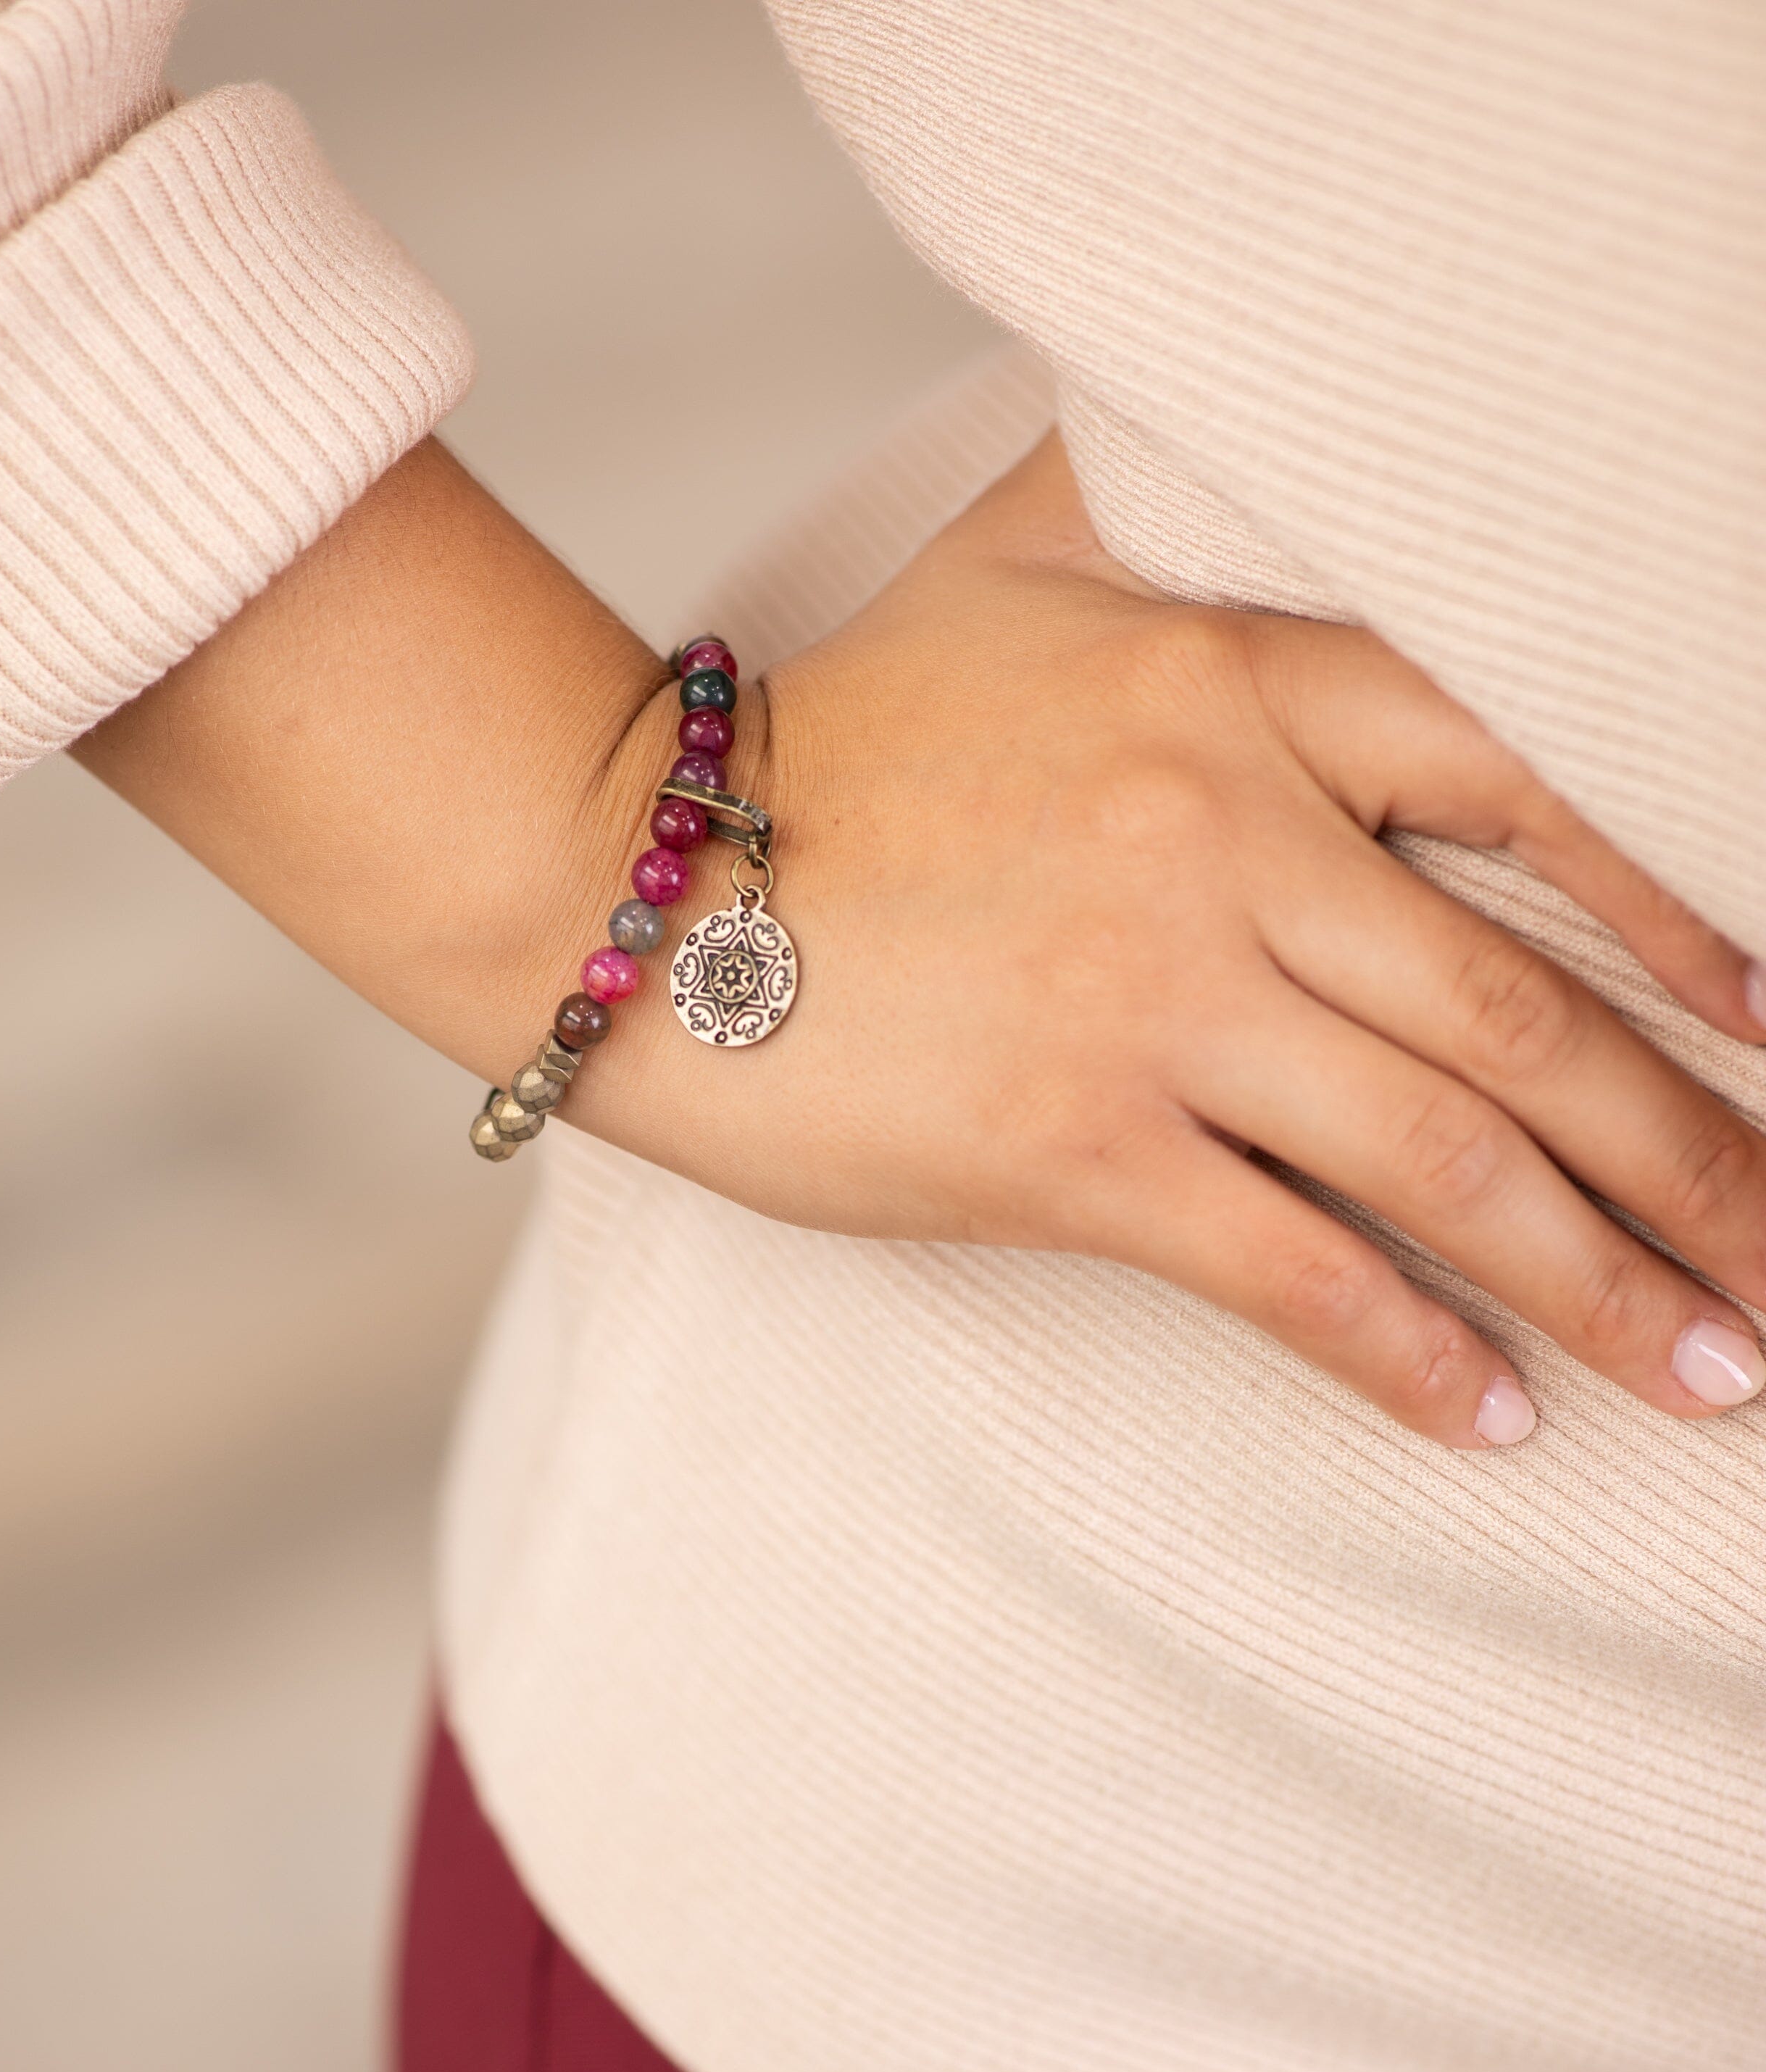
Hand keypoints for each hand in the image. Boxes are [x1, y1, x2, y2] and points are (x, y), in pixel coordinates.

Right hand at [573, 434, 1765, 1445]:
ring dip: (1600, 1277)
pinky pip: (1286, 1268)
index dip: (1675, 914)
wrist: (614, 869)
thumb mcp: (1013, 557)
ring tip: (1710, 1371)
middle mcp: (1225, 838)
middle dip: (1690, 1155)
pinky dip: (1408, 1353)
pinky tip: (1494, 1417)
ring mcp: (1153, 1000)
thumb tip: (1266, 455)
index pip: (1530, 790)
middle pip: (1524, 1014)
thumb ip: (1171, 516)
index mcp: (1235, 687)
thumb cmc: (827, 737)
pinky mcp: (1069, 1146)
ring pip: (1440, 1154)